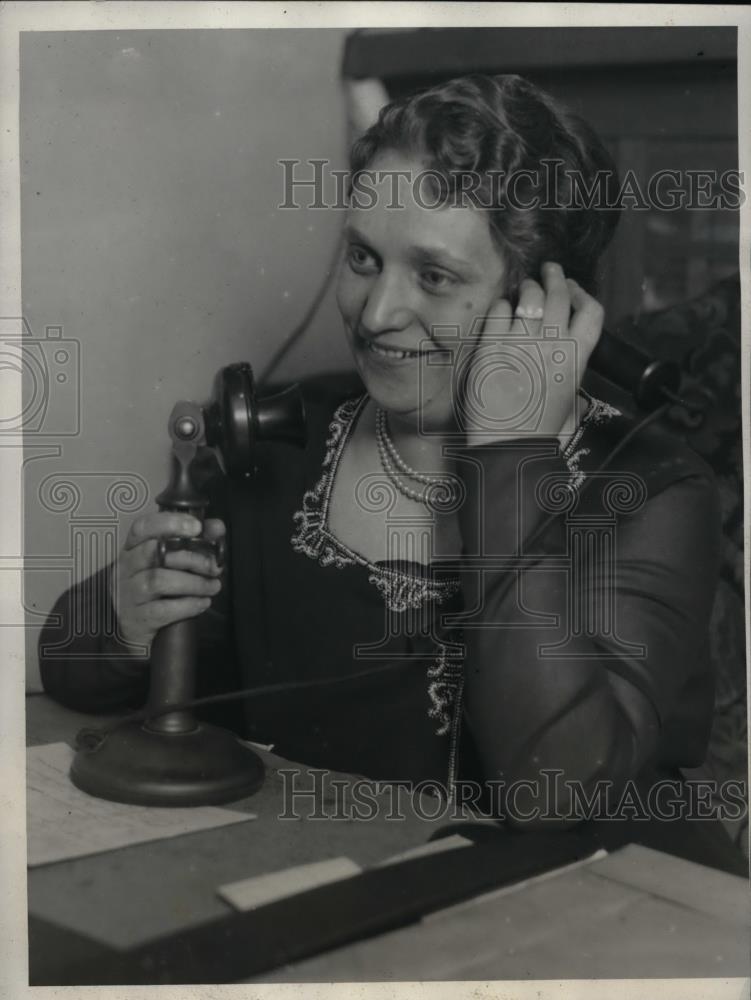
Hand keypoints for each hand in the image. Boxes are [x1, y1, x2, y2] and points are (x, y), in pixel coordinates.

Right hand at [110, 512, 224, 649]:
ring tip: (212, 586)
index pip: (143, 527)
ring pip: (159, 581)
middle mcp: (126, 567)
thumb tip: (217, 527)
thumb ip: (195, 540)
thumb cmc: (156, 588)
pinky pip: (162, 609)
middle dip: (192, 558)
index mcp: (133, 548)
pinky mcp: (136, 617)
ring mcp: (128, 593)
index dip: (169, 522)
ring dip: (194, 583)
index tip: (196, 527)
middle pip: (155, 553)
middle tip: (214, 567)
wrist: (133, 627)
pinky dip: (188, 605)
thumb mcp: (169, 562)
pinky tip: (202, 603)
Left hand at [461, 262, 603, 446]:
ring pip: (530, 296)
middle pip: (560, 295)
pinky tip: (501, 311)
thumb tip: (571, 363)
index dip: (583, 294)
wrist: (507, 446)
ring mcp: (522, 341)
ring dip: (529, 287)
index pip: (592, 311)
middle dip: (555, 276)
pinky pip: (500, 310)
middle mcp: (552, 344)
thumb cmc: (540, 432)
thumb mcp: (571, 403)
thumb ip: (573, 375)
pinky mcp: (492, 345)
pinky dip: (502, 305)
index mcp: (576, 358)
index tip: (573, 288)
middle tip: (549, 269)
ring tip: (525, 287)